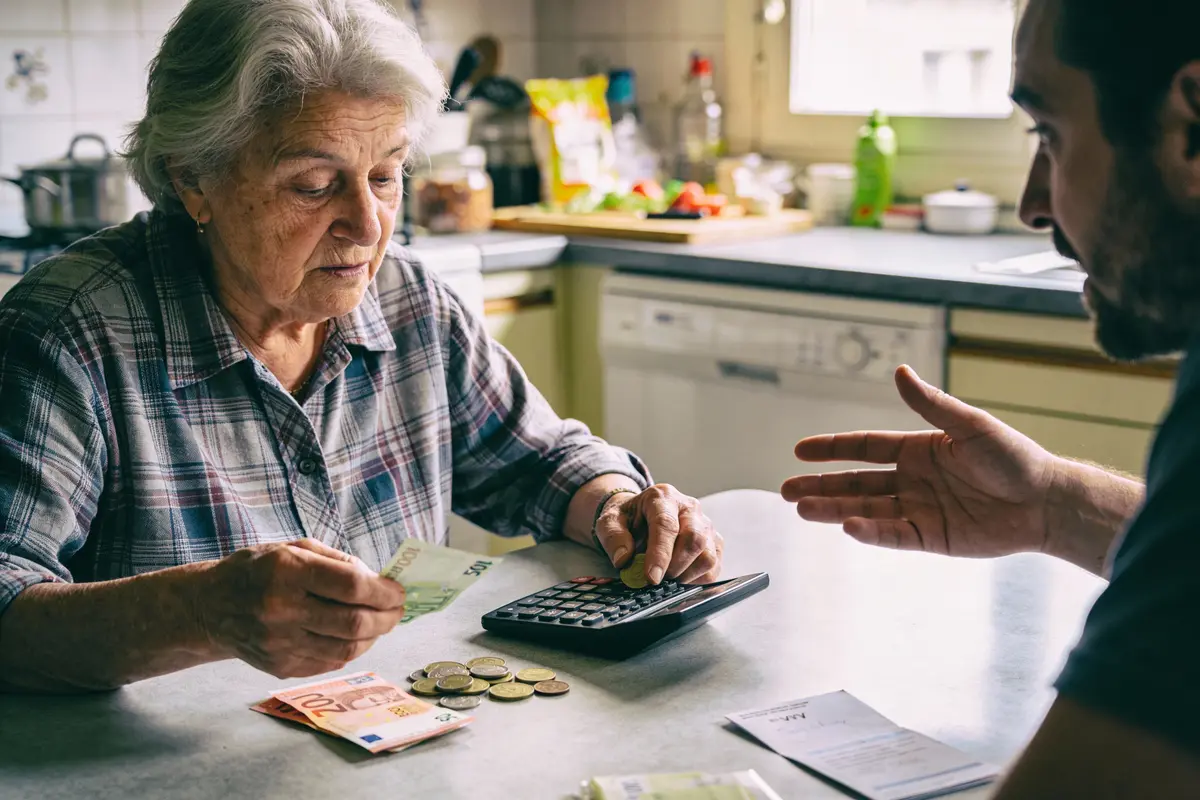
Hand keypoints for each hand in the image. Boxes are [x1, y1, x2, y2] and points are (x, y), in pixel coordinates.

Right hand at [198, 538, 405, 678]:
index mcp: (288, 571)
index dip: (384, 591)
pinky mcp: (278, 666)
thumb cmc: (257, 570)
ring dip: (373, 637)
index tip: (399, 592)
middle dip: (387, 618)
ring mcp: (279, 643)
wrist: (209, 606)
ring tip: (380, 624)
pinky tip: (354, 637)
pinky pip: (329, 663)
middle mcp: (282, 609)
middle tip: (398, 611)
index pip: (352, 586)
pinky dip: (350, 650)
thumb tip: (379, 581)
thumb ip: (338, 562)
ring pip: (346, 649)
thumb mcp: (293, 548)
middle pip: (354, 622)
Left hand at [594, 484, 723, 583]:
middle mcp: (689, 507)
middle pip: (693, 540)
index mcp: (662, 497)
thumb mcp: (609, 522)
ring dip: (686, 576)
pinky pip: (714, 567)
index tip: (651, 577)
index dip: (660, 554)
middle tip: (655, 579)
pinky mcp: (714, 542)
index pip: (666, 525)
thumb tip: (624, 559)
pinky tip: (679, 578)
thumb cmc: (628, 519)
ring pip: (708, 556)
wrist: (641, 516)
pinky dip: (697, 580)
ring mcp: (705, 524)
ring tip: (666, 577)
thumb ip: (614, 538)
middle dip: (674, 567)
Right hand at [780, 365, 1059, 557]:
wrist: (1047, 502)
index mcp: (918, 450)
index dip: (832, 449)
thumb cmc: (1014, 458)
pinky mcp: (932, 538)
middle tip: (787, 491)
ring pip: (866, 510)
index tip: (801, 451)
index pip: (865, 448)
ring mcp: (919, 510)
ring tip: (802, 509)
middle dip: (821, 487)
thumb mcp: (969, 426)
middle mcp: (912, 480)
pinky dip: (870, 532)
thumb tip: (900, 372)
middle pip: (856, 483)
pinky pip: (893, 534)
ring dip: (835, 509)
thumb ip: (931, 404)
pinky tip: (847, 526)